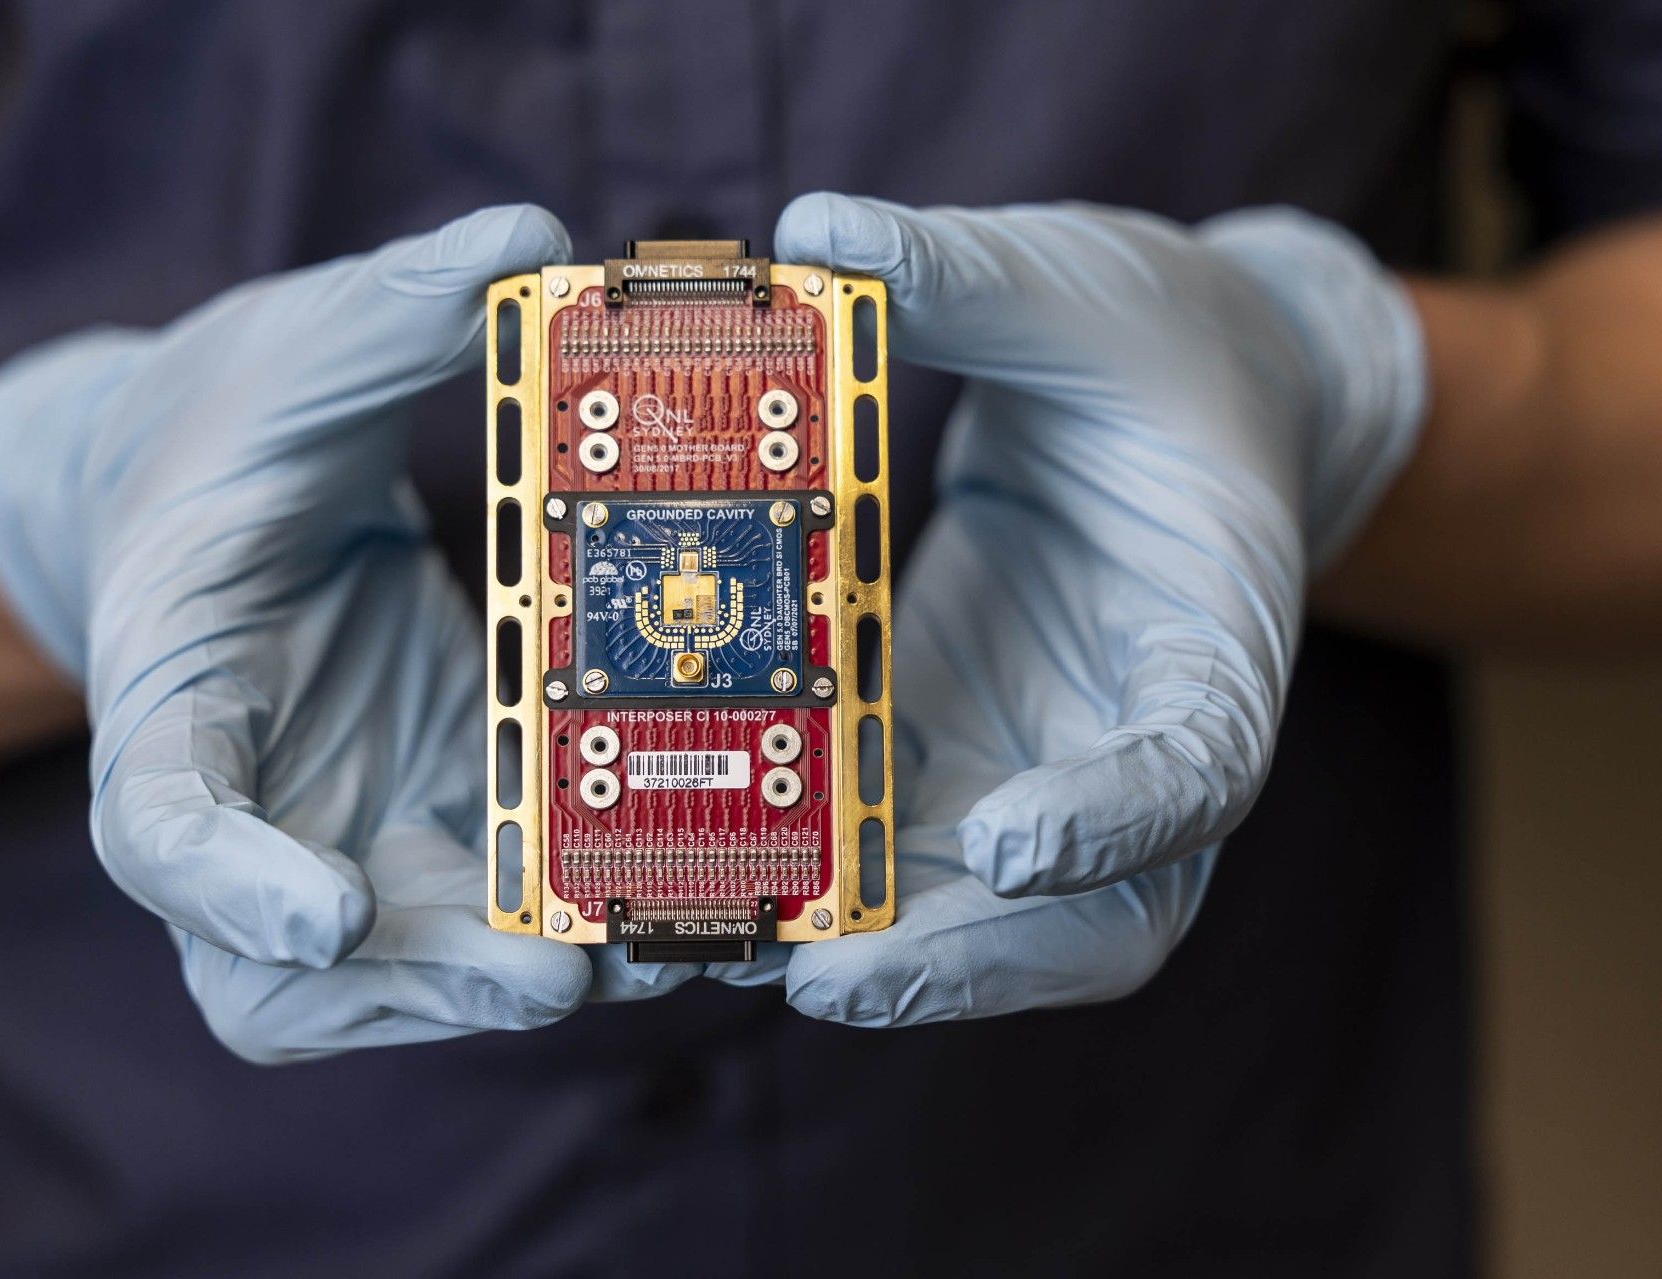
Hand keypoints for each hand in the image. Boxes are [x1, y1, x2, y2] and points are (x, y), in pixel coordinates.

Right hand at [0, 206, 656, 1058]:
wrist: (218, 481)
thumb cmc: (227, 425)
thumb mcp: (296, 353)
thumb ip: (392, 313)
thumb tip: (526, 243)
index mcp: (168, 681)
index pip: (155, 816)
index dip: (228, 882)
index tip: (327, 912)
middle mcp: (239, 798)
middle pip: (270, 968)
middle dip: (410, 983)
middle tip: (551, 969)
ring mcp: (328, 830)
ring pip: (376, 983)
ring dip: (496, 986)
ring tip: (638, 949)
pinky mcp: (418, 827)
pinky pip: (471, 928)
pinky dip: (553, 933)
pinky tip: (666, 900)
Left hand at [719, 194, 1425, 1024]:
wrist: (1171, 397)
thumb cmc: (1160, 349)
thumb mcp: (1081, 290)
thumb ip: (971, 276)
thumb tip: (822, 230)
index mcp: (1217, 637)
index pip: (1199, 764)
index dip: (1115, 821)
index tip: (1011, 842)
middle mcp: (1137, 740)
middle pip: (1097, 913)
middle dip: (969, 960)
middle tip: (826, 974)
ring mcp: (1042, 764)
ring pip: (980, 918)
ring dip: (861, 948)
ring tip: (721, 949)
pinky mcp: (951, 753)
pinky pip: (890, 848)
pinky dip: (806, 875)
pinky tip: (695, 873)